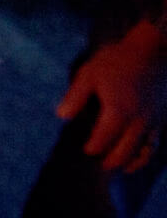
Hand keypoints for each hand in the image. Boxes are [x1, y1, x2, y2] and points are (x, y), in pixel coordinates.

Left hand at [57, 19, 166, 172]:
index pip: (103, 139)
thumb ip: (75, 96)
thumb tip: (61, 116)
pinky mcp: (163, 117)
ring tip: (120, 167)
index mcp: (118, 111)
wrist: (153, 49)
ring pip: (144, 151)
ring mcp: (153, 121)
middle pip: (125, 151)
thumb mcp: (89, 74)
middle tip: (100, 166)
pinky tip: (140, 155)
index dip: (93, 147)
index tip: (86, 151)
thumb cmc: (117, 60)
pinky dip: (147, 153)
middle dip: (111, 160)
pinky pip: (156, 142)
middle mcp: (138, 121)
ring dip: (131, 161)